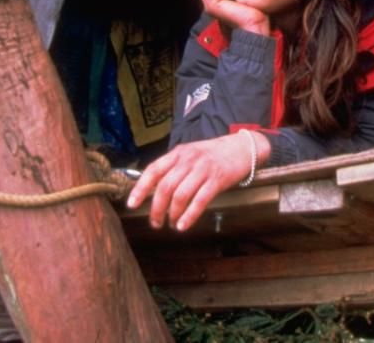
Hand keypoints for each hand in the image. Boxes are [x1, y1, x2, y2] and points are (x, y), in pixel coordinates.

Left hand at [127, 131, 269, 230]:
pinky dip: (189, 216)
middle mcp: (188, 160)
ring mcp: (203, 170)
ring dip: (172, 214)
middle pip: (165, 187)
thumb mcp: (190, 154)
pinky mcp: (217, 180)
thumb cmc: (213, 155)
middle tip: (155, 223)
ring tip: (171, 224)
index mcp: (178, 154)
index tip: (132, 204)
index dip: (140, 188)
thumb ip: (174, 167)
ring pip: (180, 195)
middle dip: (156, 208)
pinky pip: (199, 201)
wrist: (241, 148)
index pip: (153, 170)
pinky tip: (183, 225)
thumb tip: (154, 188)